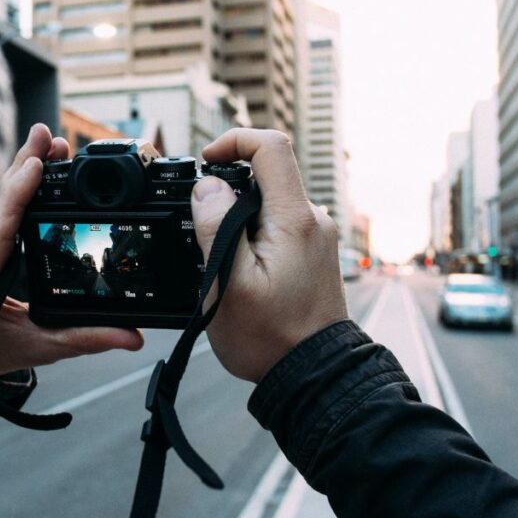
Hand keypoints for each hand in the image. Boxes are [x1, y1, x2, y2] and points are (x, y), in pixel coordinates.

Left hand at [0, 123, 142, 374]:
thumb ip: (85, 337)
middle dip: (22, 166)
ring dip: (19, 171)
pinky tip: (31, 170)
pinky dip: (13, 186)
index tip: (34, 167)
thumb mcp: (40, 347)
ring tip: (47, 147)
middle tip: (49, 139)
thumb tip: (131, 336)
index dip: (13, 195)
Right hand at [190, 128, 347, 382]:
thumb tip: (208, 188)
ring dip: (238, 220)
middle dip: (228, 192)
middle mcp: (312, 220)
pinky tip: (241, 273)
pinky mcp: (312, 253)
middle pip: (266, 175)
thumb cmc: (270, 338)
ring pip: (268, 203)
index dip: (234, 142)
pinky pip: (277, 225)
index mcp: (294, 219)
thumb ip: (216, 227)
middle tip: (203, 230)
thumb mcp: (228, 284)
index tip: (207, 162)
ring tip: (223, 265)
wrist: (312, 375)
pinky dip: (252, 236)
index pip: (271, 147)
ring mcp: (315, 236)